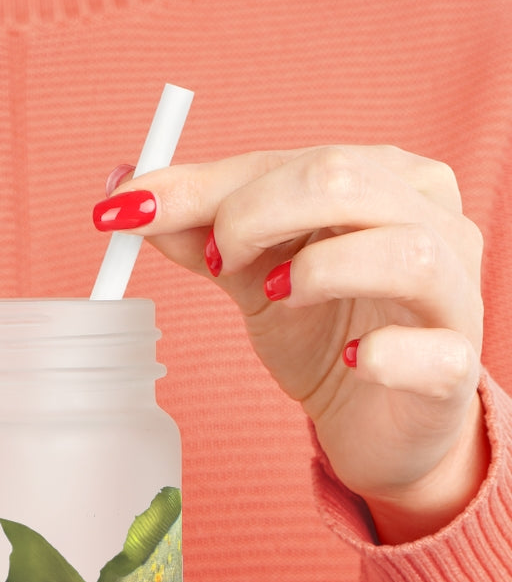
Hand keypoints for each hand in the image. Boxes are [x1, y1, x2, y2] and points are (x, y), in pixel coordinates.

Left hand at [95, 146, 487, 542]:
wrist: (374, 420)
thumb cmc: (322, 333)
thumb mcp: (252, 276)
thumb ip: (200, 233)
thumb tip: (126, 193)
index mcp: (381, 180)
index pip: (288, 161)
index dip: (203, 186)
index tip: (127, 210)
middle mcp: (431, 220)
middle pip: (344, 180)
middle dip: (254, 214)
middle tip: (215, 262)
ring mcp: (454, 293)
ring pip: (404, 251)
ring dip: (318, 271)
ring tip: (274, 298)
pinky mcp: (455, 366)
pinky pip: (432, 351)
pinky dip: (384, 354)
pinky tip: (351, 361)